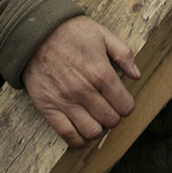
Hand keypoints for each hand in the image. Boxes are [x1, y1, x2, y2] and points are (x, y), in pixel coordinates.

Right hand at [22, 15, 141, 147]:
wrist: (35, 33)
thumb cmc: (70, 31)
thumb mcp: (102, 34)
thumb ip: (123, 54)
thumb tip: (136, 75)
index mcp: (101, 73)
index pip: (125, 106)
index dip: (127, 105)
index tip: (122, 101)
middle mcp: (84, 90)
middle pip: (110, 120)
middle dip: (114, 117)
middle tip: (108, 109)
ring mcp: (65, 101)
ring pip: (92, 131)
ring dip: (98, 129)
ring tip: (96, 120)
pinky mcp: (48, 107)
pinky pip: (67, 134)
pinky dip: (78, 140)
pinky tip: (82, 134)